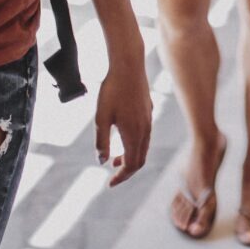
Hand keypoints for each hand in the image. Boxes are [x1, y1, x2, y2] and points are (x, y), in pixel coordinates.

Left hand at [95, 59, 152, 186]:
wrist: (128, 65)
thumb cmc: (112, 90)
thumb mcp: (101, 118)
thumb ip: (102, 142)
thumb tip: (102, 162)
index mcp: (134, 134)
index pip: (131, 165)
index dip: (121, 177)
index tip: (109, 183)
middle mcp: (145, 130)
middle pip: (140, 160)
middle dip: (126, 170)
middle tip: (112, 174)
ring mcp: (149, 120)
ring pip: (143, 147)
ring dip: (130, 157)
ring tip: (115, 158)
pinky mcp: (148, 111)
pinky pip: (145, 135)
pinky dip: (135, 145)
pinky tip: (123, 137)